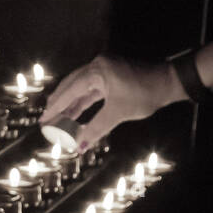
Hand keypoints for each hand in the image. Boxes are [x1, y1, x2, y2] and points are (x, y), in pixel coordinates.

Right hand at [39, 55, 178, 150]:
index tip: (43, 120)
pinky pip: (91, 89)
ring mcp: (104, 69)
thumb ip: (96, 128)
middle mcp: (97, 65)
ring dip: (70, 104)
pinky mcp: (110, 75)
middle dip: (58, 104)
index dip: (56, 108)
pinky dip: (83, 102)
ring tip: (57, 119)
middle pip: (70, 86)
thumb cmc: (144, 94)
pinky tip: (74, 113)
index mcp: (97, 70)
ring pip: (80, 88)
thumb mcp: (118, 113)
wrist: (169, 82)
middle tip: (45, 120)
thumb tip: (80, 146)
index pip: (70, 90)